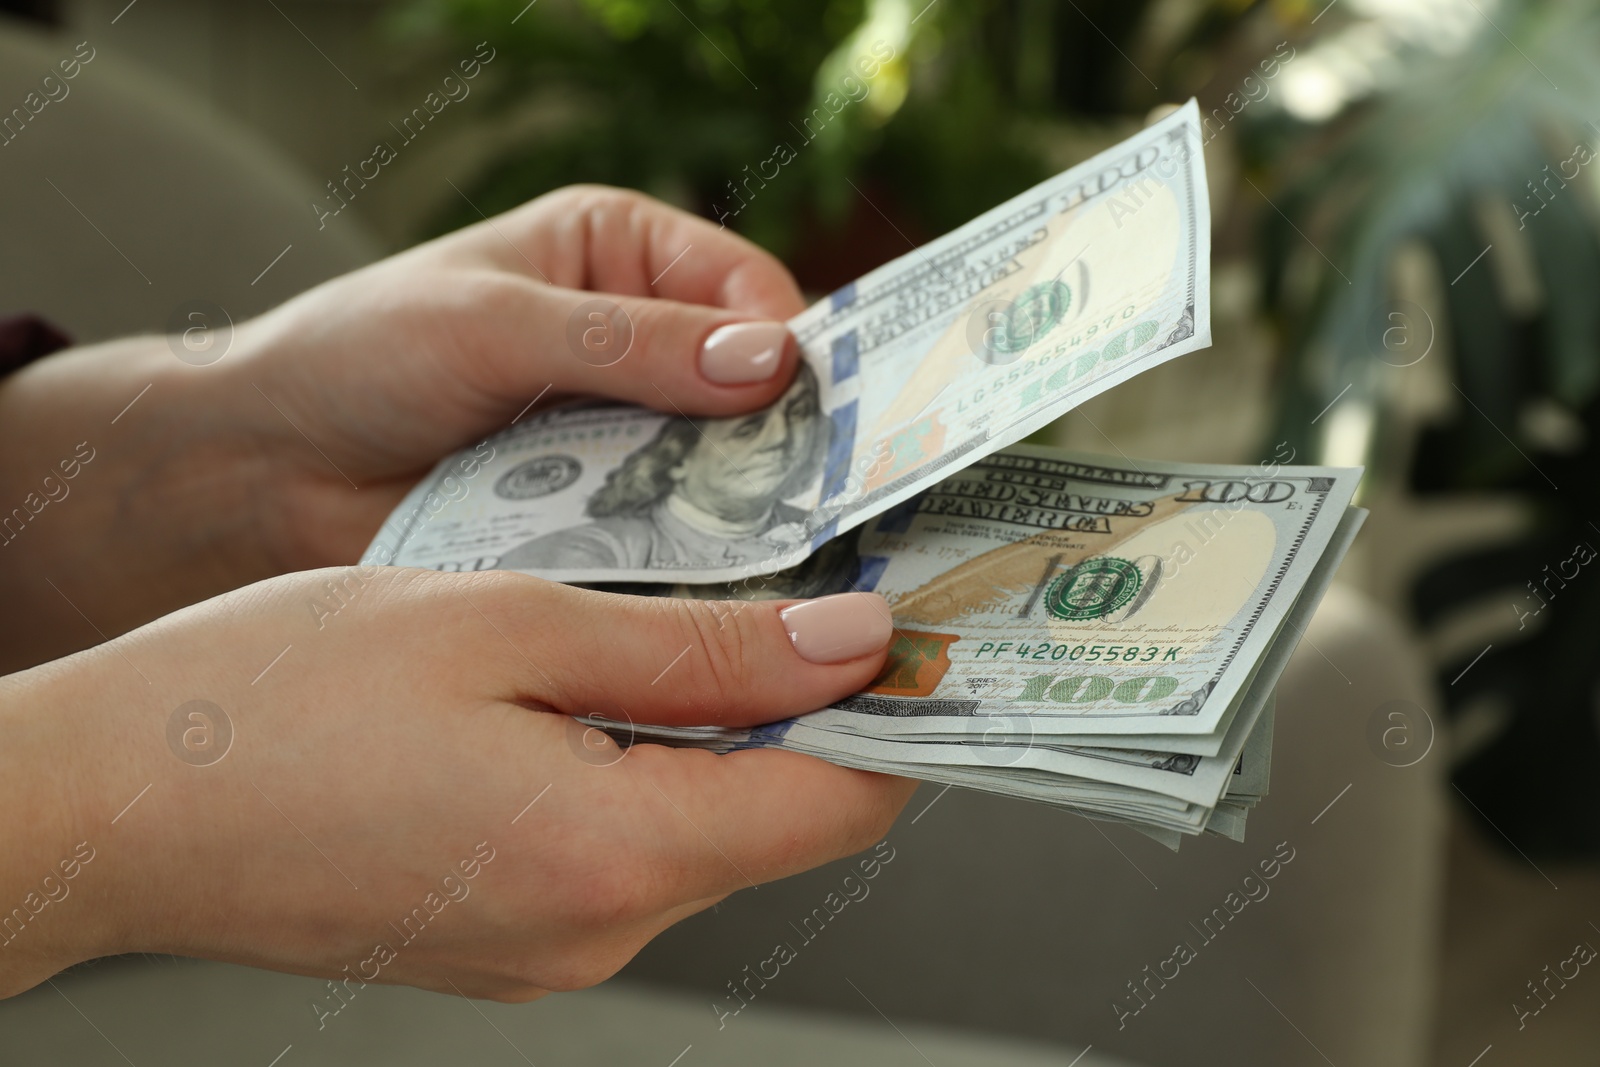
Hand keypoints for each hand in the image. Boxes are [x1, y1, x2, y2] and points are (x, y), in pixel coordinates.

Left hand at [0, 186, 806, 667]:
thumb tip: (769, 359)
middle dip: (796, 445)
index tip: (836, 412)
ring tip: (807, 565)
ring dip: (757, 517)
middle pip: (757, 394)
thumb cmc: (360, 355)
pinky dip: (703, 571)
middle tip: (846, 505)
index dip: (799, 348)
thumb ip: (626, 344)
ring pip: (726, 476)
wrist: (261, 474)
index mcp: (625, 258)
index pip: (750, 292)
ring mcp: (624, 445)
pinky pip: (674, 544)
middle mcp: (642, 349)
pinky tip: (737, 603)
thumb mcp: (493, 323)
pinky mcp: (600, 524)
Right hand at [0, 567, 910, 999]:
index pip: (842, 799)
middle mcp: (601, 931)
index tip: (911, 615)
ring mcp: (551, 948)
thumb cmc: (278, 697)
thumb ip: (700, 648)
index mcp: (618, 854)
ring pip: (696, 822)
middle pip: (775, 811)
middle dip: (799, 698)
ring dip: (706, 721)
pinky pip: (618, 843)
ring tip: (660, 611)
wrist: (107, 803)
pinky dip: (631, 760)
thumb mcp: (507, 623)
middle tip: (786, 574)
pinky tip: (576, 682)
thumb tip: (851, 643)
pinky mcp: (506, 936)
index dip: (895, 704)